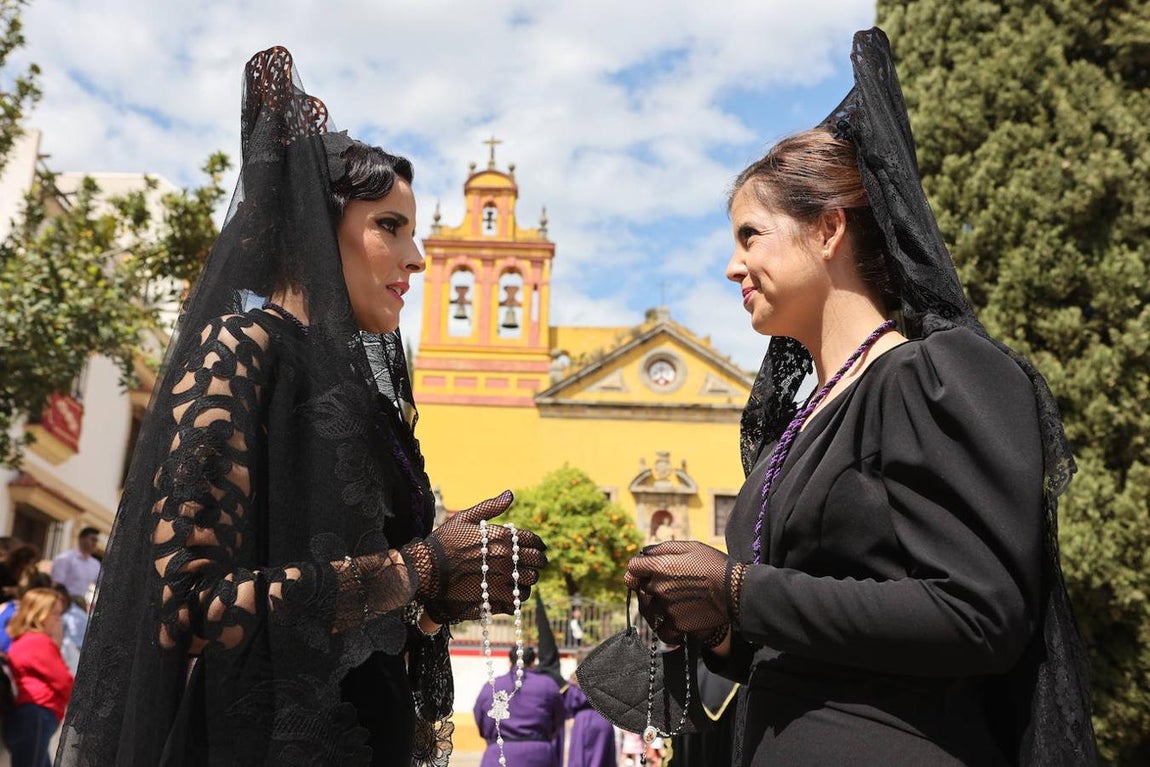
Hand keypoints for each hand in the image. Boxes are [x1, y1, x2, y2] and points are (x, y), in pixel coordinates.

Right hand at [402, 491, 547, 622]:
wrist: (428, 567)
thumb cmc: (444, 541)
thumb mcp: (465, 518)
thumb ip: (490, 506)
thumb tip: (510, 494)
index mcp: (500, 535)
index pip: (532, 540)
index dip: (539, 544)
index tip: (540, 548)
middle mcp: (504, 555)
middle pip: (536, 560)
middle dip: (539, 562)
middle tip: (537, 565)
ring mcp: (500, 575)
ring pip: (530, 579)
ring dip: (530, 579)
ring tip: (525, 579)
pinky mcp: (493, 593)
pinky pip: (518, 596)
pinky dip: (520, 595)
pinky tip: (515, 592)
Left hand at [624, 540, 738, 646]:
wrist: (735, 591)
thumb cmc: (714, 565)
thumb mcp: (690, 547)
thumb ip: (663, 549)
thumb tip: (644, 553)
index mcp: (660, 566)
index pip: (632, 568)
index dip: (638, 569)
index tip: (644, 572)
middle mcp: (659, 587)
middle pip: (640, 588)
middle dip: (648, 586)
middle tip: (666, 587)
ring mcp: (666, 607)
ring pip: (649, 609)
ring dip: (655, 607)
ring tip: (670, 603)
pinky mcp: (676, 624)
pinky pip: (660, 630)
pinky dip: (663, 628)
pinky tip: (670, 622)